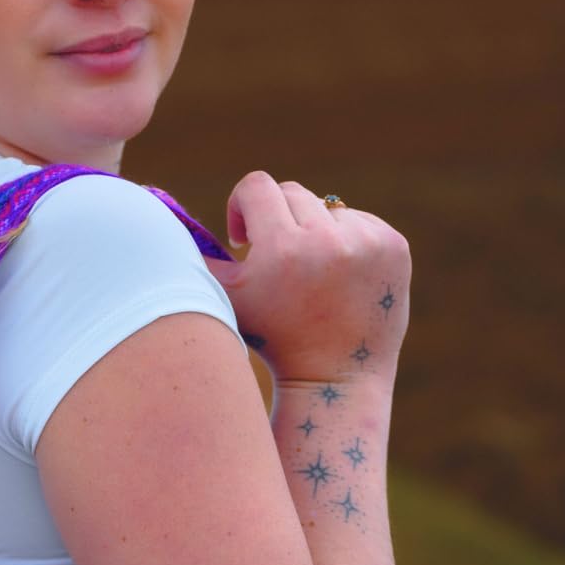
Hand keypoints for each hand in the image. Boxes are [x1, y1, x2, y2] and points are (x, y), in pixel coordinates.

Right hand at [199, 174, 410, 385]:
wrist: (337, 378)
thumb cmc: (274, 340)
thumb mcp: (227, 300)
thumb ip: (198, 257)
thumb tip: (170, 219)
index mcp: (284, 249)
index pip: (257, 186)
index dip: (242, 206)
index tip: (244, 238)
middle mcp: (329, 240)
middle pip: (292, 192)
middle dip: (278, 221)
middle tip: (277, 261)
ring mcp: (368, 241)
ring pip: (327, 207)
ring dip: (314, 232)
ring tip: (313, 276)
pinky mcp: (395, 246)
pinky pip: (360, 221)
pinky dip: (346, 242)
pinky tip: (341, 278)